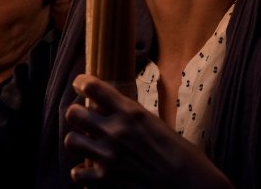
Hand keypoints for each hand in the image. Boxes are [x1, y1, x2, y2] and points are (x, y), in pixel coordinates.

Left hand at [64, 75, 231, 187]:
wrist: (189, 185)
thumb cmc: (183, 156)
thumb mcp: (157, 125)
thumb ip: (133, 118)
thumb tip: (116, 113)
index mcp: (132, 112)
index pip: (93, 87)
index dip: (82, 82)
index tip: (81, 84)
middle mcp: (116, 131)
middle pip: (73, 113)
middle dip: (77, 114)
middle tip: (83, 119)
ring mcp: (108, 157)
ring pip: (71, 141)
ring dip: (78, 142)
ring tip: (87, 145)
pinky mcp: (105, 182)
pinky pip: (77, 174)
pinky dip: (83, 174)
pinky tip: (93, 173)